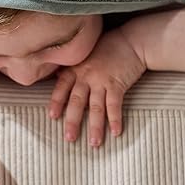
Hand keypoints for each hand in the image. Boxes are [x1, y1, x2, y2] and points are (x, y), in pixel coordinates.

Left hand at [48, 27, 145, 146]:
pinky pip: (115, 105)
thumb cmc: (108, 46)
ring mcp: (102, 80)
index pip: (62, 87)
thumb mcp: (85, 53)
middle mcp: (86, 75)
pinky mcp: (118, 84)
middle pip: (77, 101)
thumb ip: (73, 67)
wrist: (132, 41)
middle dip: (73, 121)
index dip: (57, 102)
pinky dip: (115, 119)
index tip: (53, 117)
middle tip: (70, 138)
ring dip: (96, 127)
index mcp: (76, 68)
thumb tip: (57, 77)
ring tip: (94, 143)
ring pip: (96, 107)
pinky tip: (116, 132)